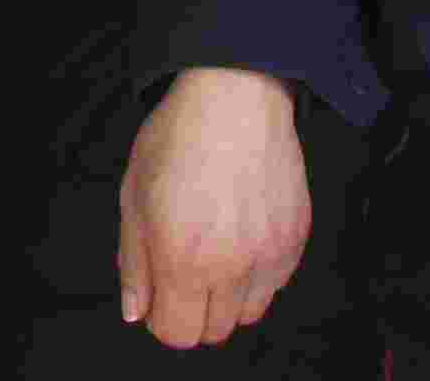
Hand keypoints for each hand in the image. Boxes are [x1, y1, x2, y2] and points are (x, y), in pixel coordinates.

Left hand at [117, 66, 307, 349]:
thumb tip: (137, 311)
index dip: (162, 317)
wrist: (237, 94)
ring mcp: (269, 256)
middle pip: (213, 331)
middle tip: (184, 268)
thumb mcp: (133, 195)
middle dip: (193, 309)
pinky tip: (241, 235)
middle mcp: (231, 267)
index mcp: (183, 259)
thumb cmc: (179, 137)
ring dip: (227, 297)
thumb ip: (133, 263)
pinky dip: (257, 274)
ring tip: (215, 252)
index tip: (159, 291)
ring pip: (247, 314)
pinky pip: (275, 285)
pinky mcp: (295, 240)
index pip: (177, 334)